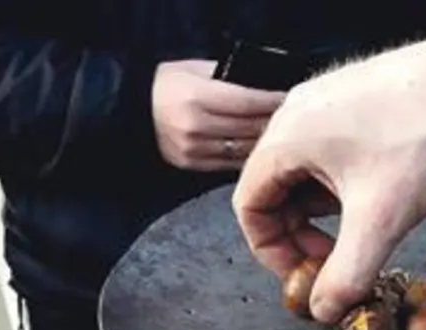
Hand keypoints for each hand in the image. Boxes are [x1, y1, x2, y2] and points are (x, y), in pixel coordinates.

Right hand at [152, 60, 283, 171]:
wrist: (134, 109)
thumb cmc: (168, 83)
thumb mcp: (197, 69)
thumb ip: (231, 77)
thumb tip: (267, 84)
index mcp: (197, 97)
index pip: (248, 101)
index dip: (273, 100)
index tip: (289, 97)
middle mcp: (195, 126)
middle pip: (250, 128)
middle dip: (274, 121)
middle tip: (292, 116)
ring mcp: (193, 149)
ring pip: (244, 150)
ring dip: (265, 143)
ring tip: (280, 134)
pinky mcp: (192, 165)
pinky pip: (231, 164)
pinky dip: (249, 157)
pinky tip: (260, 150)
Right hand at [233, 28, 425, 323]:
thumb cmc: (424, 137)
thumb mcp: (380, 219)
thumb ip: (346, 273)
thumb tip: (323, 311)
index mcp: (285, 138)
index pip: (248, 205)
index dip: (271, 251)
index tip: (302, 276)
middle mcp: (295, 113)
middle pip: (272, 188)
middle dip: (298, 233)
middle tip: (332, 262)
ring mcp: (323, 101)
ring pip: (302, 170)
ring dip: (320, 210)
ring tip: (359, 232)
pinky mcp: (351, 98)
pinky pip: (327, 149)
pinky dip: (338, 182)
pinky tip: (375, 197)